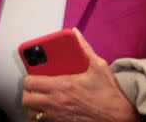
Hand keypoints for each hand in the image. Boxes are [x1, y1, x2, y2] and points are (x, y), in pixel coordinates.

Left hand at [22, 29, 139, 121]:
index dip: (28, 77)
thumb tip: (76, 33)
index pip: (31, 82)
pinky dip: (42, 115)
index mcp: (63, 85)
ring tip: (39, 97)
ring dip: (33, 104)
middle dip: (28, 91)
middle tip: (34, 85)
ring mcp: (58, 115)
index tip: (32, 73)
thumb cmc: (109, 93)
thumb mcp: (98, 66)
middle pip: (27, 99)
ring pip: (32, 113)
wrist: (118, 115)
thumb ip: (84, 48)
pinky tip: (50, 108)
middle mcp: (57, 102)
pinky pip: (43, 121)